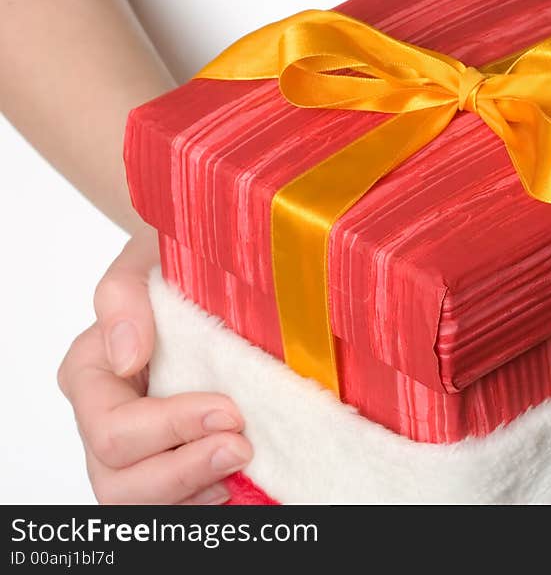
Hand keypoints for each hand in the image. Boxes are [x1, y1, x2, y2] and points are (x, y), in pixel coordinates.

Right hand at [57, 230, 252, 503]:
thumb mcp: (144, 262)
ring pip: (140, 503)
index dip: (171, 428)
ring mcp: (136, 448)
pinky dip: (199, 502)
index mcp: (90, 375)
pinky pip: (171, 506)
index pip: (113, 428)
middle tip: (242, 446)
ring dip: (192, 492)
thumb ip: (122, 298)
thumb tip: (127, 356)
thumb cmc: (171, 267)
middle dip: (183, 469)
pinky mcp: (168, 460)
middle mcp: (104, 419)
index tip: (229, 409)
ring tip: (238, 468)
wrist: (209, 274)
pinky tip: (231, 484)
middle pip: (119, 480)